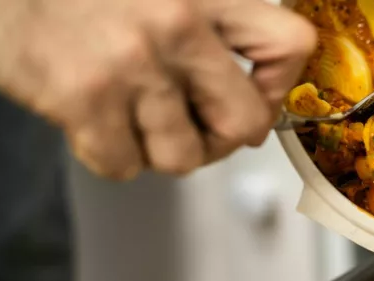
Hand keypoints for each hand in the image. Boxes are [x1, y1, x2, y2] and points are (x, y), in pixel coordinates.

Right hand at [0, 0, 315, 178]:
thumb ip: (199, 23)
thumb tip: (244, 97)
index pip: (289, 45)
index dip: (277, 86)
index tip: (254, 95)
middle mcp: (177, 25)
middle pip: (246, 121)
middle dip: (221, 139)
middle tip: (194, 129)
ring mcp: (132, 64)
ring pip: (183, 156)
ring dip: (156, 149)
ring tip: (128, 117)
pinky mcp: (85, 98)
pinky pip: (124, 165)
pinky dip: (106, 154)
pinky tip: (89, 120)